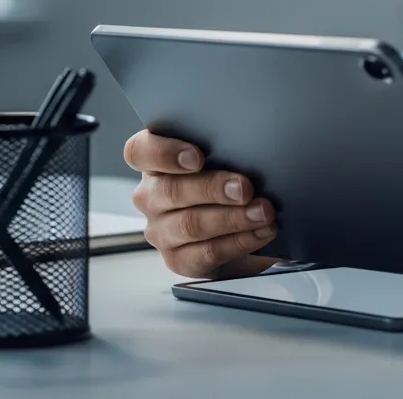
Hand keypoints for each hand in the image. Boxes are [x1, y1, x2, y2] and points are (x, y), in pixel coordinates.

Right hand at [124, 129, 279, 278]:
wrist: (234, 221)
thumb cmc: (226, 175)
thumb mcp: (222, 155)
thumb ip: (225, 147)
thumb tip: (254, 142)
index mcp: (155, 162)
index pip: (139, 151)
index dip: (164, 153)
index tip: (197, 158)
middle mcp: (151, 196)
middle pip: (170, 191)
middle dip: (213, 189)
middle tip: (245, 188)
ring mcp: (161, 230)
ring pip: (190, 225)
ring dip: (232, 218)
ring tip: (262, 212)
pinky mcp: (178, 259)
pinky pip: (206, 252)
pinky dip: (239, 241)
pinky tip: (261, 231)